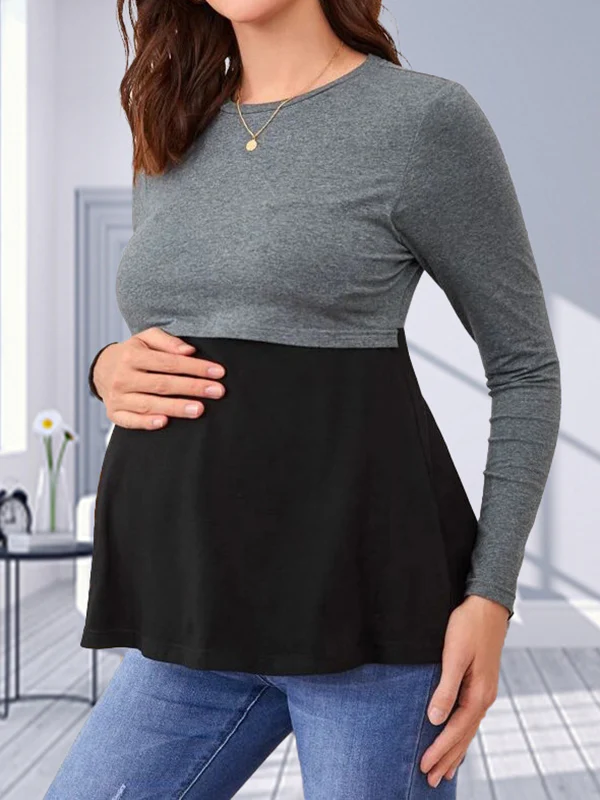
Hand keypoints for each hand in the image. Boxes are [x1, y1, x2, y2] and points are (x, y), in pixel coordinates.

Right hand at [92, 326, 226, 429]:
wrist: (102, 370)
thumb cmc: (132, 353)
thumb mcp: (146, 338)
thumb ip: (167, 341)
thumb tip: (189, 351)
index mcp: (132, 355)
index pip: (169, 362)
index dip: (195, 368)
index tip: (218, 372)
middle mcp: (123, 376)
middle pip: (163, 384)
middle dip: (193, 387)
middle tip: (217, 391)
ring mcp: (118, 397)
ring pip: (150, 403)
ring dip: (176, 408)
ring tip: (199, 409)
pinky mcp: (114, 413)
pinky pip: (130, 421)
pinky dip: (146, 422)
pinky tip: (164, 422)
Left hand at [420, 594, 509, 787]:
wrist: (488, 604)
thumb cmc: (468, 626)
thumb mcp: (454, 655)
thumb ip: (445, 688)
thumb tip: (435, 719)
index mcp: (478, 694)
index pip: (455, 730)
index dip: (439, 749)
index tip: (424, 766)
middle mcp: (484, 697)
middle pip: (463, 736)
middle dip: (447, 758)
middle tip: (431, 781)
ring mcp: (484, 691)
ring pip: (468, 729)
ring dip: (456, 750)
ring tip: (445, 771)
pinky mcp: (480, 683)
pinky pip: (470, 717)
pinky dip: (462, 733)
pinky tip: (457, 738)